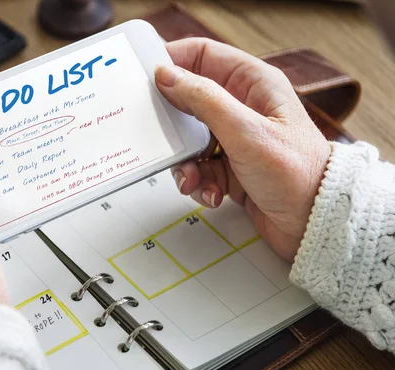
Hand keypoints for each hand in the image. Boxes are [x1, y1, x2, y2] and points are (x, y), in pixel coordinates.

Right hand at [155, 38, 330, 260]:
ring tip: (193, 178)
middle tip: (161, 137)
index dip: (172, 61)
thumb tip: (167, 76)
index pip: (202, 56)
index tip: (145, 78)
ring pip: (188, 139)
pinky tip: (212, 193)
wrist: (315, 223)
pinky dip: (198, 182)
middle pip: (188, 100)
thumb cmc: (297, 172)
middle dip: (172, 124)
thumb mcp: (245, 131)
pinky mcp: (229, 166)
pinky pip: (198, 167)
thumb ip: (203, 100)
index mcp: (252, 83)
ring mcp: (234, 138)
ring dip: (185, 162)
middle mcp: (242, 106)